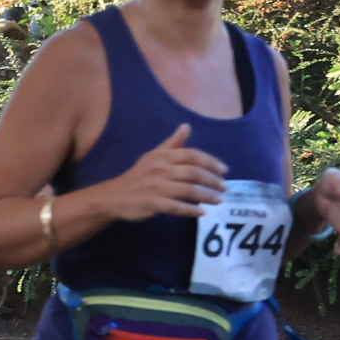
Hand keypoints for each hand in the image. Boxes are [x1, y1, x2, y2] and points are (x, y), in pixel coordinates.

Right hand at [99, 123, 228, 221]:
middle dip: (212, 180)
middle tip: (225, 188)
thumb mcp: (153, 156)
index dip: (210, 161)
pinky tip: (202, 213)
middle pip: (193, 173)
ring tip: (219, 201)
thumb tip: (186, 126)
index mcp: (162, 156)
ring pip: (188, 190)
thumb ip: (172, 143)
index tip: (223, 170)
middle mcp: (161, 169)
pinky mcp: (153, 203)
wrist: (114, 196)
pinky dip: (191, 210)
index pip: (191, 155)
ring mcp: (157, 187)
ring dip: (207, 196)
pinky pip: (177, 207)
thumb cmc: (137, 176)